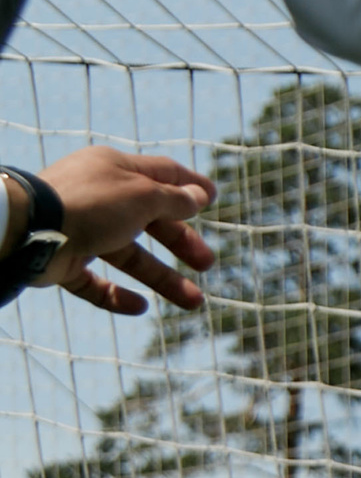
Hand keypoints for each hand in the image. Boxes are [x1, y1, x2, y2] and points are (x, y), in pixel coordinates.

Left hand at [23, 149, 216, 314]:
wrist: (29, 230)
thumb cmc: (91, 204)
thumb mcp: (144, 195)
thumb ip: (174, 199)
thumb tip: (198, 197)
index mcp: (115, 171)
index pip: (160, 173)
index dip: (189, 185)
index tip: (214, 197)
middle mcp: (99, 199)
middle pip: (149, 221)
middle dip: (181, 242)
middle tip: (206, 263)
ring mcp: (80, 231)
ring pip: (128, 257)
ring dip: (163, 278)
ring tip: (194, 302)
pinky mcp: (64, 262)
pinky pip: (95, 282)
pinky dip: (117, 296)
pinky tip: (140, 307)